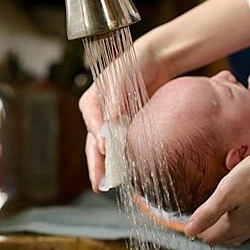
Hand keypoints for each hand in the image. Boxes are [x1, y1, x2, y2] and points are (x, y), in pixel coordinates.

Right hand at [78, 35, 173, 191]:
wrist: (156, 63)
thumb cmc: (135, 64)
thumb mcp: (123, 76)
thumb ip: (116, 98)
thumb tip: (111, 121)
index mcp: (92, 102)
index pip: (92, 122)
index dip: (98, 136)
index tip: (107, 148)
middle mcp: (99, 117)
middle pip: (94, 144)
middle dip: (96, 164)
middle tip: (99, 183)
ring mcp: (112, 126)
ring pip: (106, 152)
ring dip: (107, 169)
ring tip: (107, 186)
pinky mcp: (126, 132)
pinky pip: (122, 150)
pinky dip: (123, 163)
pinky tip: (126, 177)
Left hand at [184, 148, 249, 245]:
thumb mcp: (226, 191)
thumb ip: (207, 213)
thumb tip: (189, 231)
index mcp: (234, 225)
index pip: (210, 237)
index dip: (199, 233)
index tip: (190, 229)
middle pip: (227, 238)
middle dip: (215, 233)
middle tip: (207, 227)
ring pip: (246, 233)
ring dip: (235, 230)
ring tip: (229, 222)